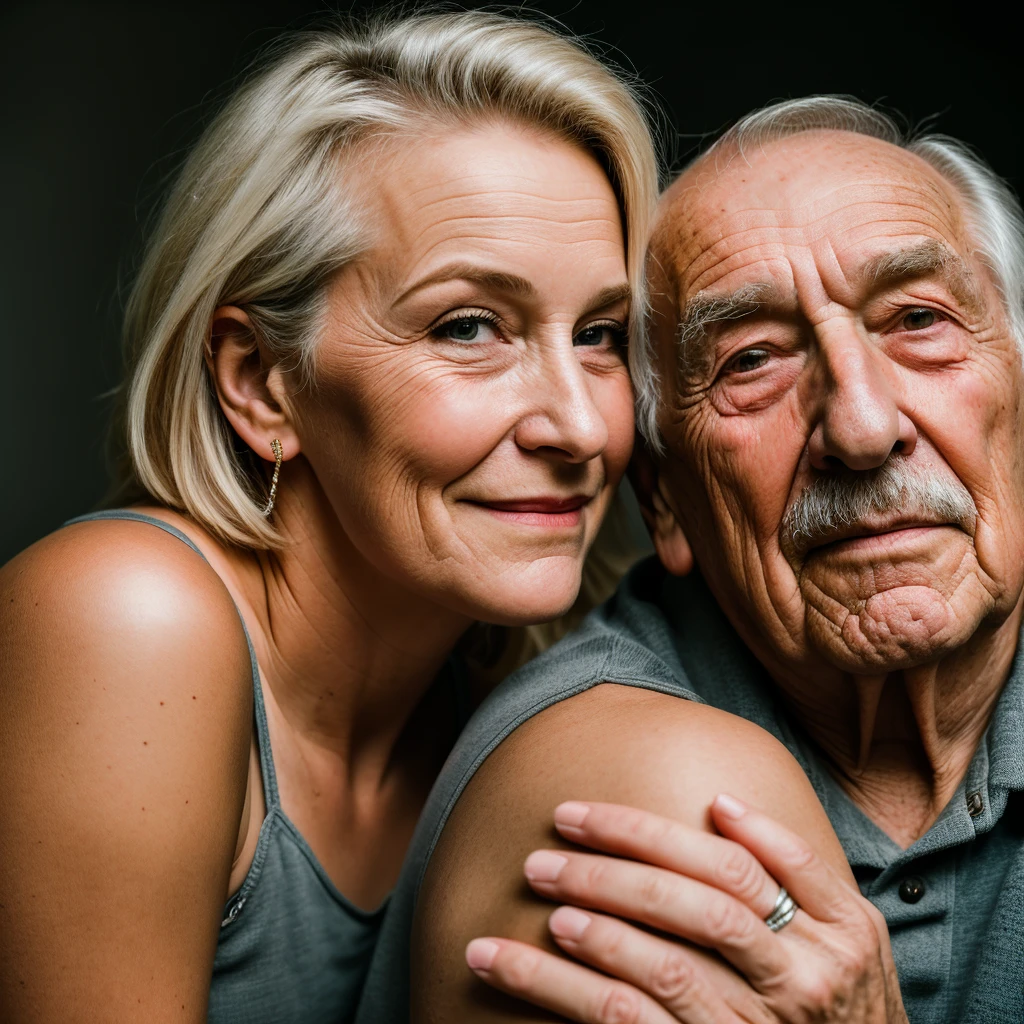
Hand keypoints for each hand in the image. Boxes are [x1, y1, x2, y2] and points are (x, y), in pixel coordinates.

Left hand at [465, 796, 906, 1022]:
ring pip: (660, 971)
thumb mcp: (854, 932)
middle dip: (614, 870)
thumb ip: (798, 866)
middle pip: (694, 910)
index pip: (731, 867)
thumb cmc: (849, 1000)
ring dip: (593, 930)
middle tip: (549, 846)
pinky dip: (564, 991)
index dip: (652, 833)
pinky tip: (521, 965)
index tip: (587, 814)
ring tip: (542, 896)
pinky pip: (627, 1022)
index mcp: (834, 934)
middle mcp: (795, 982)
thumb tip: (722, 803)